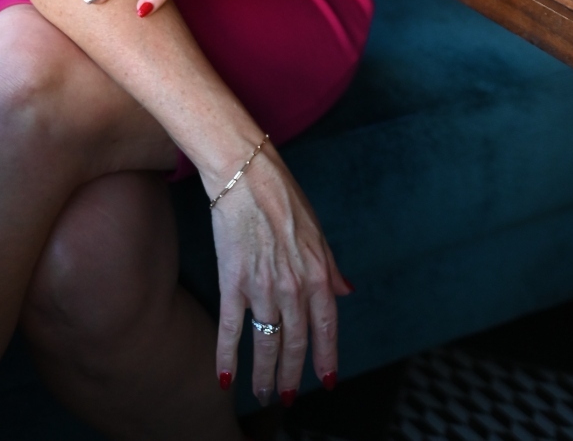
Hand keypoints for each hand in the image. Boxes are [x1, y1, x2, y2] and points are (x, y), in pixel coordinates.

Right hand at [210, 143, 349, 403]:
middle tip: (288, 398)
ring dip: (264, 374)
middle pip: (295, 343)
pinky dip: (227, 356)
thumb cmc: (283, 196)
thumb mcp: (318, 230)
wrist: (246, 174)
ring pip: (266, 343)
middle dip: (293, 375)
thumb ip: (331, 267)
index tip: (327, 380)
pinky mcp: (232, 281)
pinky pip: (231, 329)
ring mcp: (262, 287)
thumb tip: (347, 291)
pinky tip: (225, 378)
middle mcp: (293, 286)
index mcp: (318, 273)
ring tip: (262, 395)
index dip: (326, 357)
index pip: (326, 327)